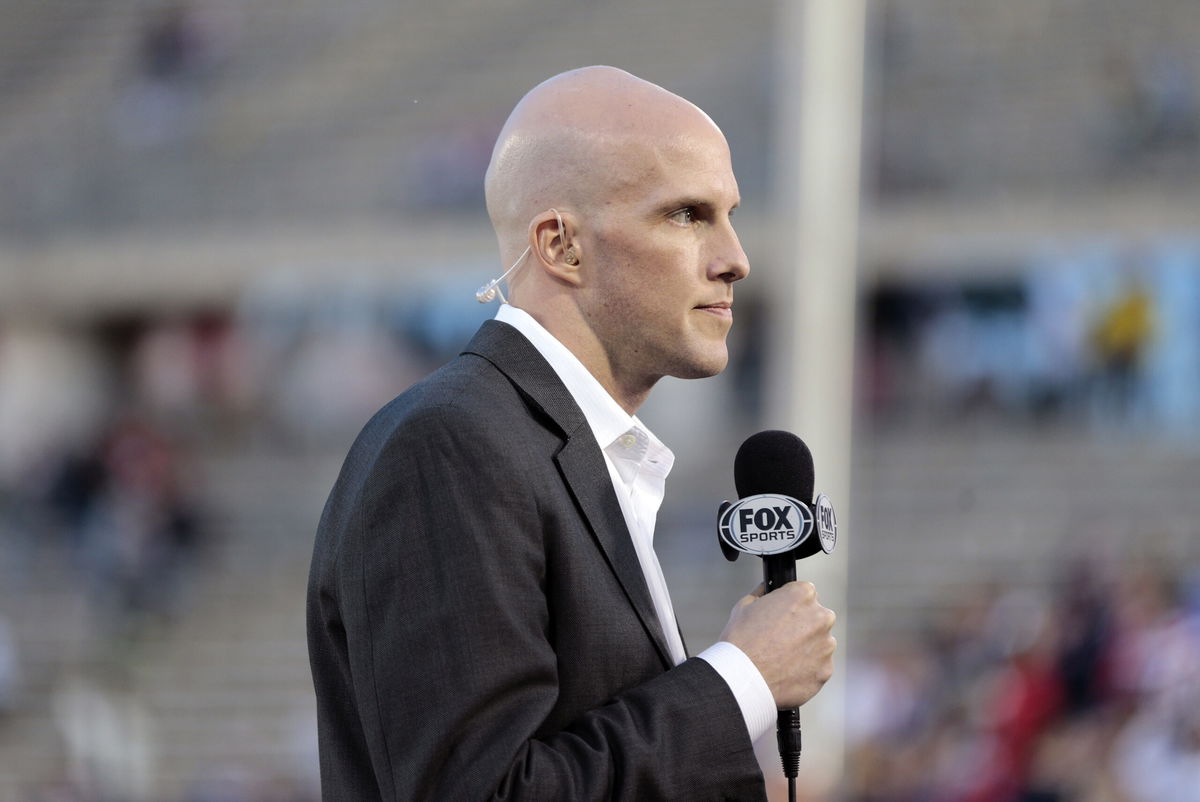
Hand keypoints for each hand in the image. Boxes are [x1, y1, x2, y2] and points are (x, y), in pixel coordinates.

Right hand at [718, 581, 835, 708]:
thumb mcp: (744, 606)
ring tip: (781, 658)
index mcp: (802, 595)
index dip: (791, 604)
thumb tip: (765, 589)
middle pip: (817, 617)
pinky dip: (807, 669)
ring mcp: (826, 645)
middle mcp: (820, 617)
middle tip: (780, 638)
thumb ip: (762, 594)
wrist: (743, 679)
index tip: (783, 615)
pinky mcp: (825, 670)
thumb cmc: (741, 642)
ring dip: (807, 648)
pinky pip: (819, 667)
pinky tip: (787, 672)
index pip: (805, 593)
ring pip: (820, 643)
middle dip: (803, 626)